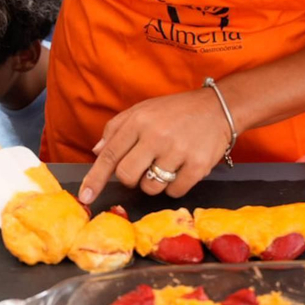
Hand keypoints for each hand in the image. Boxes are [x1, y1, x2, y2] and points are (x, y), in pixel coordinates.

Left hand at [80, 89, 231, 204]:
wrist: (219, 107)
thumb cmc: (177, 111)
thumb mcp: (144, 110)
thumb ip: (117, 129)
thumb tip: (97, 152)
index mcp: (139, 121)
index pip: (109, 155)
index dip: (95, 179)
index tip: (85, 196)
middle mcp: (156, 135)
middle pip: (127, 176)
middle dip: (131, 178)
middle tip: (143, 168)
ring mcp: (177, 151)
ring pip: (150, 187)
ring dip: (154, 183)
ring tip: (167, 165)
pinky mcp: (198, 165)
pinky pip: (174, 191)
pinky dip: (175, 186)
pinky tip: (182, 169)